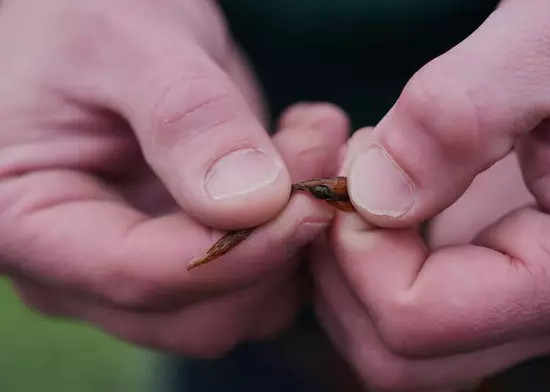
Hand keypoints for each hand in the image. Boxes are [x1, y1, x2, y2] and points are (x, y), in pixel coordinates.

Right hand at [0, 0, 349, 356]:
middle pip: (199, 312)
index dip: (239, 251)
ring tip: (316, 142)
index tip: (309, 202)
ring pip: (241, 306)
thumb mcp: (124, 44)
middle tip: (321, 151)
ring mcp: (138, 267)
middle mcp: (82, 269)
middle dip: (276, 245)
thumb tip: (253, 203)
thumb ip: (183, 120)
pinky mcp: (189, 252)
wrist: (101, 18)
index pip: (140, 275)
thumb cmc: (86, 15)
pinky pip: (260, 277)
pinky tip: (304, 156)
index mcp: (29, 224)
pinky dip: (298, 230)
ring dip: (298, 239)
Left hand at [314, 0, 549, 389]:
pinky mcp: (510, 280)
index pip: (417, 320)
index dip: (357, 251)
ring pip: (399, 345)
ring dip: (351, 270)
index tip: (355, 167)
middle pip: (399, 356)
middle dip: (344, 270)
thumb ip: (458, 117)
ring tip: (363, 178)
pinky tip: (379, 194)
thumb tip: (372, 197)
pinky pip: (415, 310)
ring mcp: (533, 302)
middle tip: (347, 178)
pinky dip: (370, 264)